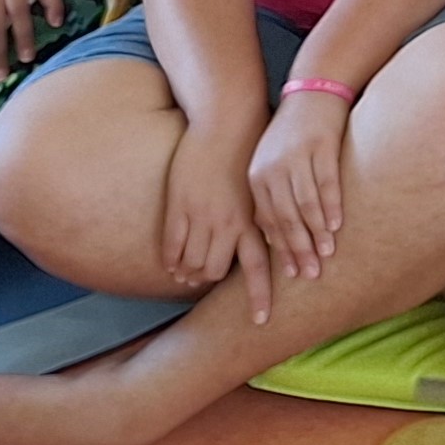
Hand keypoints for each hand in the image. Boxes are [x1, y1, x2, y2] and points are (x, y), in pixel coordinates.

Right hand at [157, 115, 263, 305]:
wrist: (227, 123)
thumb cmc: (249, 155)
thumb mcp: (262, 191)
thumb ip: (263, 219)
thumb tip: (273, 244)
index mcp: (253, 220)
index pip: (258, 267)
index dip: (260, 296)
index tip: (262, 321)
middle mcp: (228, 223)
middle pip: (215, 270)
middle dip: (207, 279)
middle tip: (203, 281)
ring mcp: (201, 216)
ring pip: (191, 262)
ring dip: (188, 274)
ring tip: (186, 276)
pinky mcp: (179, 206)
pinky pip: (171, 246)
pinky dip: (171, 261)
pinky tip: (172, 265)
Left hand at [246, 87, 347, 287]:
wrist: (313, 91)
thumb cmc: (294, 134)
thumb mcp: (273, 163)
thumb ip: (271, 198)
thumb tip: (275, 240)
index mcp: (257, 177)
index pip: (268, 222)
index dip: (281, 251)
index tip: (292, 274)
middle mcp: (272, 169)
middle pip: (286, 218)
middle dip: (299, 249)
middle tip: (311, 274)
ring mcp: (296, 157)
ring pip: (305, 204)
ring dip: (317, 232)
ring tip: (327, 253)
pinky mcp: (320, 145)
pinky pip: (326, 182)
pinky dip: (332, 205)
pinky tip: (338, 223)